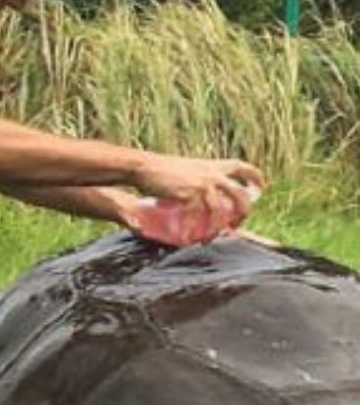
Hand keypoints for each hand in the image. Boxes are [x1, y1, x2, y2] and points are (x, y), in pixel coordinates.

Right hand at [135, 153, 263, 227]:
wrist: (144, 167)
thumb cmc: (161, 170)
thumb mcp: (187, 169)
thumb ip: (199, 179)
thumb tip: (204, 192)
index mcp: (212, 166)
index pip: (242, 167)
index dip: (255, 178)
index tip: (260, 189)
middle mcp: (211, 173)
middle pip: (240, 195)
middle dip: (242, 213)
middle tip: (236, 225)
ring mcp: (202, 184)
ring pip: (220, 210)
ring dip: (217, 227)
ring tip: (209, 238)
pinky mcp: (189, 194)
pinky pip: (197, 216)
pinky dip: (192, 230)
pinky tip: (188, 238)